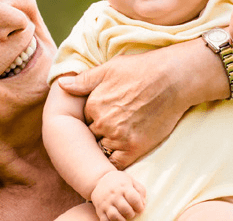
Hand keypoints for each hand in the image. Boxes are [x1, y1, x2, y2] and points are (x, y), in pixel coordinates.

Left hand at [58, 49, 190, 169]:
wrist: (171, 79)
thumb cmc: (140, 69)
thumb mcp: (108, 69)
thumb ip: (83, 81)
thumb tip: (61, 85)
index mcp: (93, 104)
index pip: (84, 118)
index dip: (93, 117)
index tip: (104, 113)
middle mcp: (103, 122)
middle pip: (92, 135)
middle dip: (98, 132)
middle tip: (112, 125)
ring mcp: (119, 137)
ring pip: (103, 149)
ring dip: (107, 145)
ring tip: (118, 137)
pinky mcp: (136, 148)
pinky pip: (117, 163)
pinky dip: (116, 161)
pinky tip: (122, 151)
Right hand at [91, 171, 144, 220]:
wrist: (100, 179)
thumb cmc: (119, 182)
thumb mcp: (131, 180)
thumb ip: (140, 191)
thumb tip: (143, 204)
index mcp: (123, 186)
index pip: (134, 199)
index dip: (140, 206)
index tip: (140, 207)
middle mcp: (114, 194)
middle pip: (125, 209)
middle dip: (132, 214)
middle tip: (132, 212)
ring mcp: (106, 202)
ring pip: (115, 216)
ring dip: (122, 220)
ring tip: (124, 216)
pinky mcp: (100, 210)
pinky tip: (116, 218)